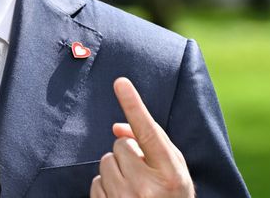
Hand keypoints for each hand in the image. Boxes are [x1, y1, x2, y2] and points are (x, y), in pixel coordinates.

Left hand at [90, 77, 193, 197]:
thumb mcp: (174, 173)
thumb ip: (152, 146)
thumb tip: (118, 125)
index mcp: (171, 174)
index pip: (148, 132)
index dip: (134, 105)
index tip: (121, 82)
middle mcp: (148, 186)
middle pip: (120, 145)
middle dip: (128, 154)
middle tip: (143, 173)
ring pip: (105, 161)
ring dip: (116, 169)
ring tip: (134, 187)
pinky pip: (96, 182)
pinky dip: (106, 186)